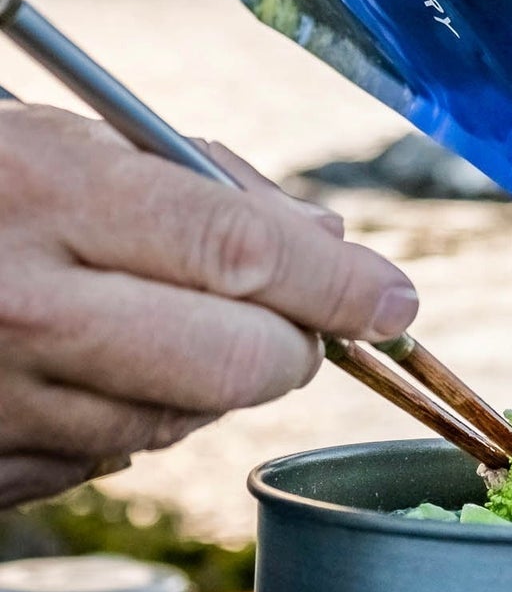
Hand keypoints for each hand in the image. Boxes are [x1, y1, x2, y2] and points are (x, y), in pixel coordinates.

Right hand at [0, 103, 418, 508]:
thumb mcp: (67, 134)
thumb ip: (206, 186)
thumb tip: (328, 248)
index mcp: (48, 195)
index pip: (246, 254)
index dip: (342, 286)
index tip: (394, 302)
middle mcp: (23, 306)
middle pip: (238, 365)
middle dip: (293, 345)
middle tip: (295, 320)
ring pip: (181, 422)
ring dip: (206, 382)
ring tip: (150, 316)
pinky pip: (105, 458)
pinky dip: (131, 415)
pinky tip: (89, 362)